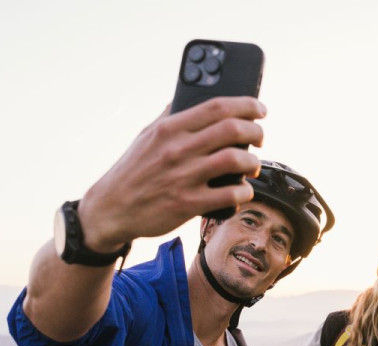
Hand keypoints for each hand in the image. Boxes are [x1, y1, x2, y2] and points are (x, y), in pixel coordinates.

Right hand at [77, 96, 265, 251]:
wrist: (111, 209)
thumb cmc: (132, 172)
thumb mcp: (146, 136)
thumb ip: (169, 117)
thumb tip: (186, 98)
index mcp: (170, 128)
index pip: (217, 107)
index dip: (247, 105)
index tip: (260, 109)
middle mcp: (178, 149)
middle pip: (232, 130)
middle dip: (256, 132)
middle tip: (260, 139)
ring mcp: (184, 177)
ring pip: (235, 160)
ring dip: (253, 162)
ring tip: (253, 166)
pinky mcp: (188, 204)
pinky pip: (230, 195)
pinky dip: (244, 192)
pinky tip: (242, 191)